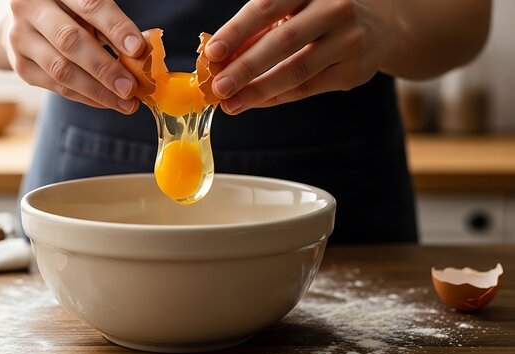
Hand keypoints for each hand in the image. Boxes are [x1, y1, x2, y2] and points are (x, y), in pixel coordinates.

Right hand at [4, 0, 145, 113]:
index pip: (89, 4)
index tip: (137, 49)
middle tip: (131, 87)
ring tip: (126, 103)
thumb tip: (142, 52)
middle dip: (104, 68)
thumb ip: (112, 25)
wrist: (30, 21)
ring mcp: (20, 38)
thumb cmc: (71, 11)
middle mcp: (30, 8)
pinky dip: (86, 97)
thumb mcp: (89, 9)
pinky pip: (56, 86)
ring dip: (97, 90)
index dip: (115, 27)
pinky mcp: (21, 65)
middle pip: (70, 41)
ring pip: (61, 69)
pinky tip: (107, 102)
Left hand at [205, 0, 396, 113]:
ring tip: (230, 103)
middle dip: (246, 67)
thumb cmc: (319, 14)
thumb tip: (218, 58)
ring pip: (297, 71)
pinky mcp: (354, 71)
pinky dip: (277, 97)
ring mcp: (350, 41)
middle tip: (218, 86)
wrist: (381, 25)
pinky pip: (308, 88)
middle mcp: (336, 8)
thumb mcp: (293, 9)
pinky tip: (254, 102)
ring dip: (258, 90)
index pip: (269, 5)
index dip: (238, 30)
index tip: (213, 52)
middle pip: (284, 41)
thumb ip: (258, 29)